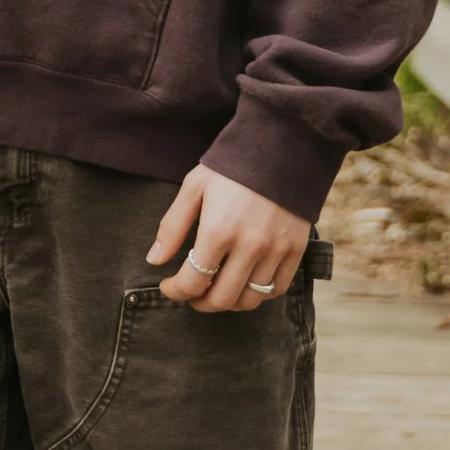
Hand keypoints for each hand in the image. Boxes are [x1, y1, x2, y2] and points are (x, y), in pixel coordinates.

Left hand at [150, 166, 308, 313]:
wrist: (281, 146)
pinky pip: (276, 289)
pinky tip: (244, 283)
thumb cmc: (231, 167)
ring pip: (250, 300)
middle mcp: (249, 247)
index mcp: (218, 231)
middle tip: (191, 293)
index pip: (192, 282)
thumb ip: (172, 227)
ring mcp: (275, 251)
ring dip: (228, 302)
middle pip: (221, 299)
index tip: (168, 286)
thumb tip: (154, 260)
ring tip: (216, 290)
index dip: (175, 291)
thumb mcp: (193, 188)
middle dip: (199, 302)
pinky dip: (258, 295)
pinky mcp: (296, 250)